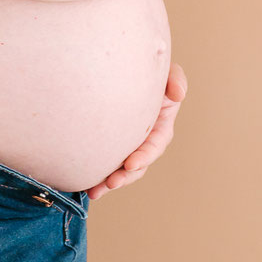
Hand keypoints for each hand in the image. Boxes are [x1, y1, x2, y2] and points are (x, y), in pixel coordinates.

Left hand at [85, 62, 187, 201]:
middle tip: (111, 183)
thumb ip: (175, 79)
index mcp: (160, 126)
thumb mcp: (167, 71)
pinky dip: (95, 174)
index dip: (145, 156)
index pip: (155, 144)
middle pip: (137, 164)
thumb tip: (179, 94)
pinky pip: (104, 162)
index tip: (130, 164)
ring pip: (120, 170)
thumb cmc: (147, 69)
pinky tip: (82, 185)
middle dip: (125, 177)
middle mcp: (145, 140)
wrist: (123, 69)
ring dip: (109, 183)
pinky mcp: (110, 145)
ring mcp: (127, 145)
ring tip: (94, 192)